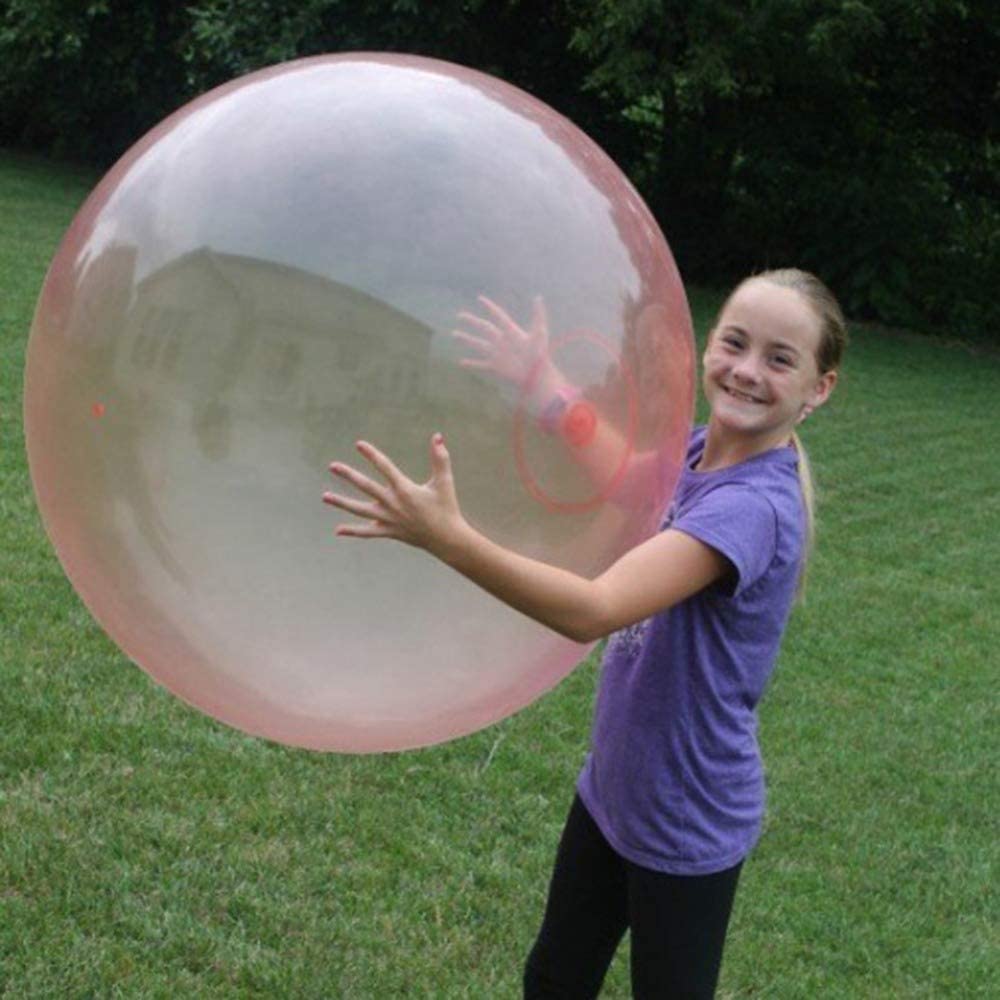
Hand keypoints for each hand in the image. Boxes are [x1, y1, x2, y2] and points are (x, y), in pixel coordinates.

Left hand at [323, 435, 465, 555]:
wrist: (446, 539)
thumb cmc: (446, 508)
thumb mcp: (444, 481)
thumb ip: (440, 458)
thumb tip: (438, 436)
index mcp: (404, 489)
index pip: (384, 467)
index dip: (371, 454)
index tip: (358, 444)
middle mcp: (392, 503)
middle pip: (365, 486)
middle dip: (348, 475)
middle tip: (332, 466)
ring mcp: (388, 519)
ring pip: (360, 510)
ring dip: (342, 502)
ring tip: (325, 496)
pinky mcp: (389, 532)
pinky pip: (368, 532)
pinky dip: (353, 531)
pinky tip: (338, 530)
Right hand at [452, 295, 552, 389]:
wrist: (537, 375)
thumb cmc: (540, 354)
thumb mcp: (539, 333)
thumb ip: (538, 315)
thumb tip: (538, 297)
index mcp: (511, 332)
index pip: (498, 316)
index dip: (490, 307)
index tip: (480, 299)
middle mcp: (501, 341)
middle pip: (484, 328)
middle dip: (472, 321)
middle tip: (459, 315)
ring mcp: (497, 354)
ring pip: (478, 344)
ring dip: (466, 339)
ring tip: (454, 334)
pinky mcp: (495, 366)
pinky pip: (480, 364)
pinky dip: (471, 364)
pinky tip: (461, 362)